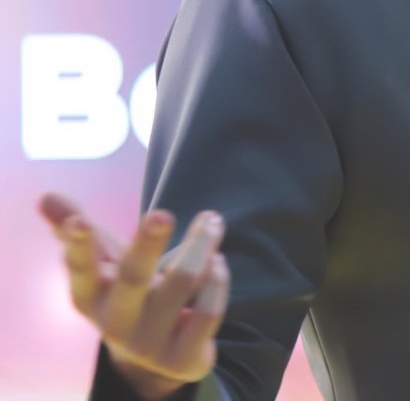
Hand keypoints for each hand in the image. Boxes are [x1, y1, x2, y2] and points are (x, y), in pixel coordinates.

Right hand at [39, 194, 228, 399]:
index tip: (79, 221)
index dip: (79, 247)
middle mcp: (115, 323)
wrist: (161, 359)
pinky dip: (218, 278)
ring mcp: (149, 343)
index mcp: (91, 297)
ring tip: (212, 223)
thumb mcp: (106, 267)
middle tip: (161, 214)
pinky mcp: (183, 357)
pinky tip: (218, 262)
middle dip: (147, 244)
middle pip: (133, 276)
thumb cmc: (131, 297)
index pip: (81, 270)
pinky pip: (207, 309)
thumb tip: (46, 196)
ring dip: (203, 245)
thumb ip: (79, 232)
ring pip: (182, 281)